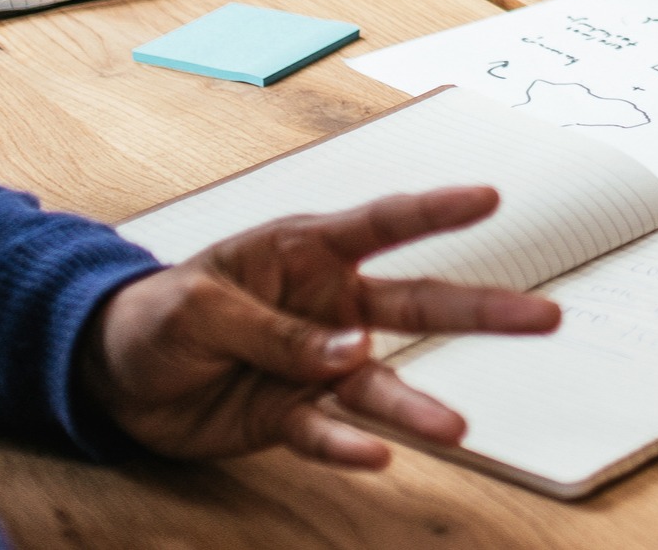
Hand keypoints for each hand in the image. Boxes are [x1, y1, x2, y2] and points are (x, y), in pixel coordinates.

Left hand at [77, 186, 563, 468]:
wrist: (112, 374)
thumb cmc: (159, 314)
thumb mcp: (203, 307)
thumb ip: (277, 330)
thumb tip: (351, 351)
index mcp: (306, 251)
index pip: (383, 223)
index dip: (437, 210)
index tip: (490, 199)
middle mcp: (329, 306)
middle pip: (417, 304)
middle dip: (482, 310)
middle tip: (545, 317)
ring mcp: (316, 364)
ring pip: (381, 382)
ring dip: (416, 406)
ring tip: (454, 429)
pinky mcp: (291, 415)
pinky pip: (326, 431)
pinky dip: (346, 446)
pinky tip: (375, 458)